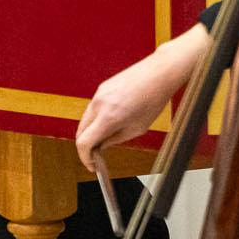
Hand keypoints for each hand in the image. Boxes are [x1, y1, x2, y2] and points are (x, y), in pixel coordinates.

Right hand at [75, 47, 187, 173]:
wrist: (158, 73)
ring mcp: (99, 94)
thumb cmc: (153, 99)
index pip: (84, 142)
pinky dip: (95, 120)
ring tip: (105, 140)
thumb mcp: (137, 128)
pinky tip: (108, 123)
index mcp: (109, 117)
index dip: (85, 157)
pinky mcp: (102, 88)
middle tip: (96, 156)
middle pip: (80, 132)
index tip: (91, 165)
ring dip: (90, 133)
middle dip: (86, 147)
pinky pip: (92, 108)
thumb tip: (102, 146)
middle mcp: (99, 105)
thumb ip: (116, 139)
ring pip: (85, 120)